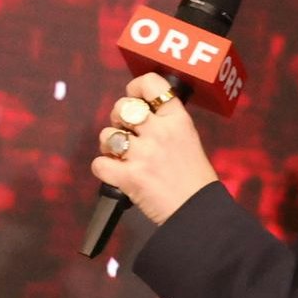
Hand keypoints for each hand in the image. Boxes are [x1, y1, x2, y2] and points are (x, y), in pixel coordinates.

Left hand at [88, 72, 216, 225]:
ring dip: (110, 146)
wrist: (198, 213)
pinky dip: (104, 170)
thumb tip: (139, 111)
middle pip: (122, 107)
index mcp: (177, 119)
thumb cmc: (194, 179)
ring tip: (124, 157)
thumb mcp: (189, 139)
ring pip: (107, 135)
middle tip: (128, 133)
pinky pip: (99, 164)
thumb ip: (166, 123)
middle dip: (118, 119)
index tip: (134, 98)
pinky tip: (117, 174)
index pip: (150, 84)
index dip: (135, 88)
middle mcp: (159, 132)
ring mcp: (142, 153)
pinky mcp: (128, 176)